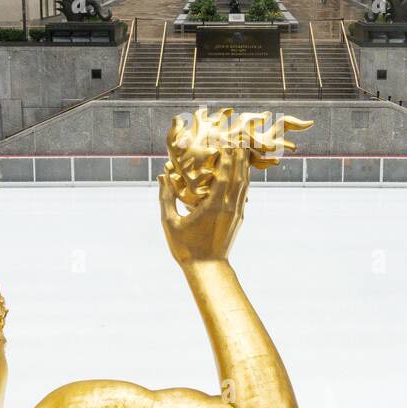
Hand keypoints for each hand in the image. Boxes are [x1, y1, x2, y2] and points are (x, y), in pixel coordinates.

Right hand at [158, 147, 249, 265]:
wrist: (207, 268)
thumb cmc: (185, 247)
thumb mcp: (170, 223)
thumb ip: (166, 197)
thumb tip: (163, 176)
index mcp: (213, 205)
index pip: (224, 175)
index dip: (227, 157)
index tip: (227, 141)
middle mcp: (228, 207)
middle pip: (238, 176)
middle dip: (239, 157)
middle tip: (239, 139)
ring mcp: (236, 212)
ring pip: (243, 184)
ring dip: (244, 167)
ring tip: (244, 151)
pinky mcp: (238, 218)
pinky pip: (243, 194)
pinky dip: (244, 181)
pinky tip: (242, 174)